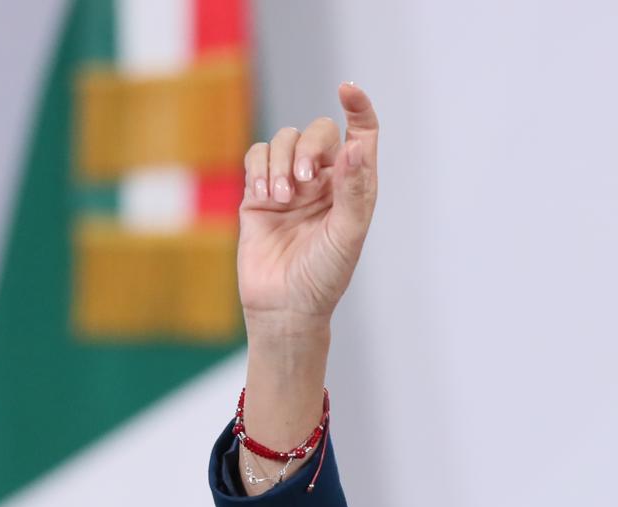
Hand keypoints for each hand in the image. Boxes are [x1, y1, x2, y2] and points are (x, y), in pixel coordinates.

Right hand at [238, 82, 379, 325]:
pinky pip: (256, 157)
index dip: (358, 108)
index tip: (347, 89)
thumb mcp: (347, 235)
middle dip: (306, 148)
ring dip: (279, 163)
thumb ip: (353, 190)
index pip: (362, 134)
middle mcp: (325, 181)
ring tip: (280, 199)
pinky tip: (263, 198)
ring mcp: (291, 185)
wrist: (285, 306)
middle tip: (301, 182)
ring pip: (282, 140)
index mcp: (354, 188)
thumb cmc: (324, 276)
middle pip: (317, 133)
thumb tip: (356, 147)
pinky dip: (258, 169)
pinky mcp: (258, 193)